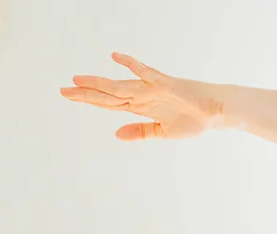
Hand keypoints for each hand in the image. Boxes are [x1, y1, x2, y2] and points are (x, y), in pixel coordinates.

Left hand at [60, 51, 221, 140]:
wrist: (215, 112)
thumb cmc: (193, 120)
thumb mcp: (163, 132)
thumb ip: (140, 132)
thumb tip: (116, 134)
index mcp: (140, 107)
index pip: (108, 103)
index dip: (88, 99)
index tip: (69, 96)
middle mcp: (141, 95)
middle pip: (108, 94)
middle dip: (85, 93)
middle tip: (61, 91)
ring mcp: (151, 89)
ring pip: (119, 86)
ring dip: (98, 84)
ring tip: (76, 81)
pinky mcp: (164, 83)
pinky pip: (146, 73)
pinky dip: (132, 66)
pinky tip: (116, 57)